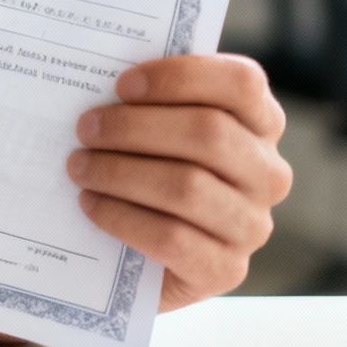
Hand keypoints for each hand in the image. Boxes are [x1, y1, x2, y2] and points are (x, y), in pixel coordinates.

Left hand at [68, 52, 292, 312]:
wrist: (142, 257)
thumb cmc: (146, 170)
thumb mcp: (156, 132)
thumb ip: (146, 102)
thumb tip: (95, 80)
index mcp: (259, 123)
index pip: (241, 83)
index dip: (180, 76)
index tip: (122, 84)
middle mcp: (267, 173)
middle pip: (208, 133)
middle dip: (134, 127)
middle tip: (84, 128)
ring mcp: (252, 224)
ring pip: (187, 186)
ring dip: (120, 172)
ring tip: (78, 167)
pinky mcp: (225, 269)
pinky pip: (172, 238)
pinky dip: (122, 217)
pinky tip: (90, 205)